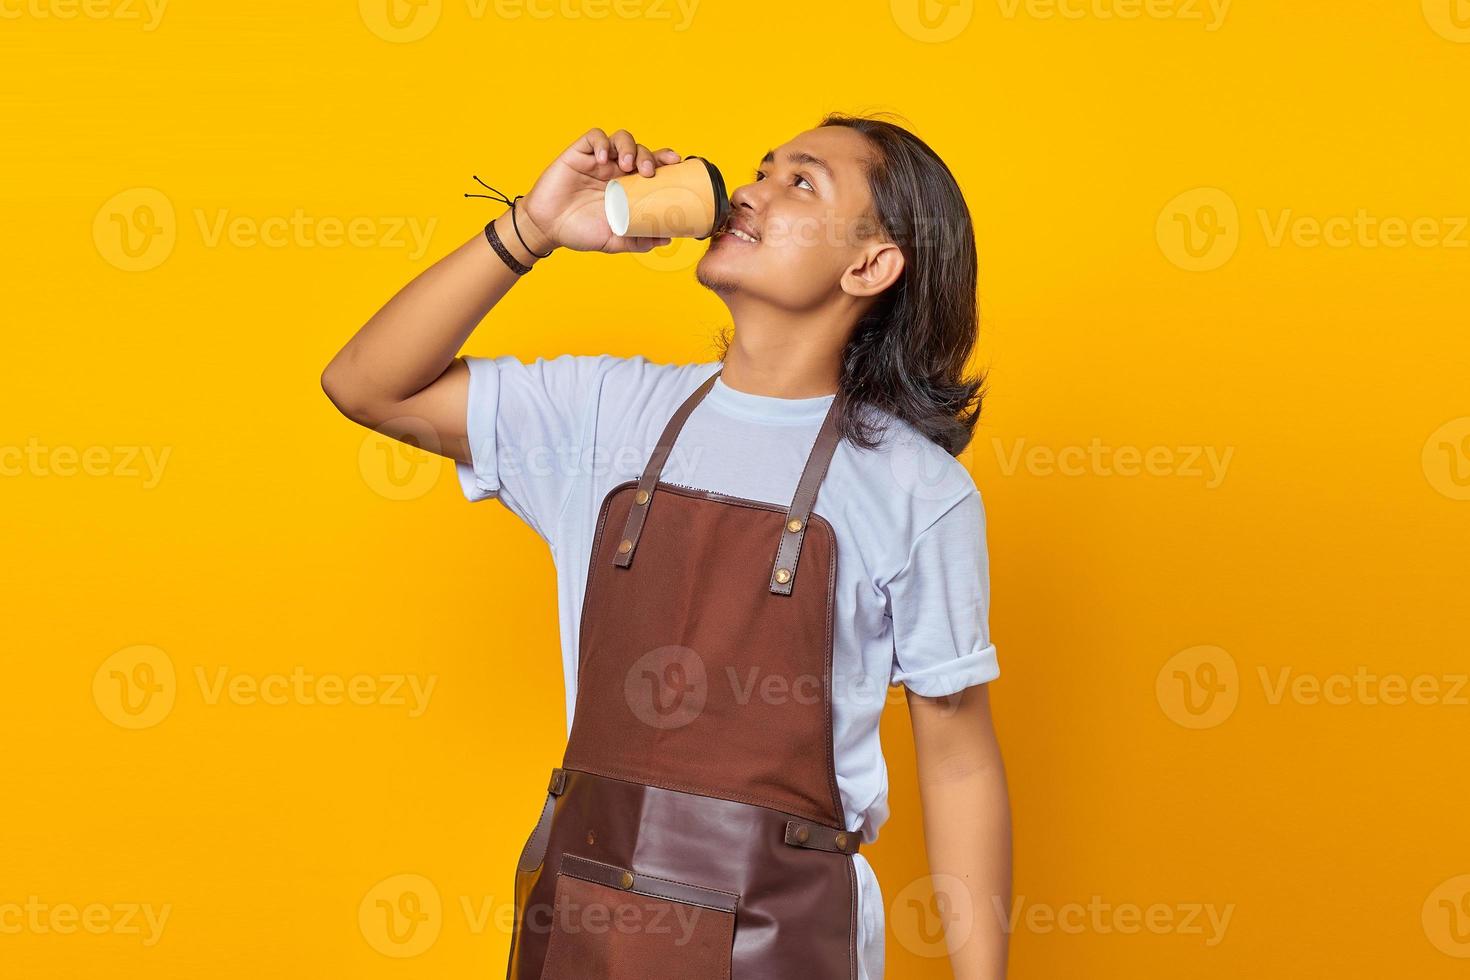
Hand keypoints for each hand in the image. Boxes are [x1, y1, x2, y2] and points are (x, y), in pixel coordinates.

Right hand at [518, 128, 682, 253]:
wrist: (548, 228)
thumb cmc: (581, 232)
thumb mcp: (614, 240)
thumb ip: (638, 240)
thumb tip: (666, 240)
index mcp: (628, 186)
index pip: (652, 165)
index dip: (665, 160)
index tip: (676, 164)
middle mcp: (615, 170)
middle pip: (639, 149)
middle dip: (648, 156)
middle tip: (647, 172)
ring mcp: (597, 161)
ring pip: (620, 138)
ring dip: (628, 147)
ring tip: (626, 164)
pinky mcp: (578, 154)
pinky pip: (594, 138)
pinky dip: (602, 144)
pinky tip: (602, 160)